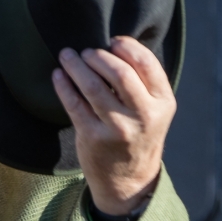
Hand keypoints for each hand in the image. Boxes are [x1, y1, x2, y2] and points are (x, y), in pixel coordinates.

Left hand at [52, 36, 175, 214]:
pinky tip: (58, 75)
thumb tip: (114, 46)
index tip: (112, 41)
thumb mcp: (154, 110)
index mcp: (163, 103)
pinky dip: (64, 85)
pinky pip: (74, 103)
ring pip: (93, 86)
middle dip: (98, 56)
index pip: (146, 64)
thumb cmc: (138, 134)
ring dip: (76, 66)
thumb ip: (142, 83)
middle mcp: (143, 115)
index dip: (127, 46)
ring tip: (67, 56)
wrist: (128, 179)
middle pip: (119, 72)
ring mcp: (117, 127)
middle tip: (86, 52)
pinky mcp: (93, 136)